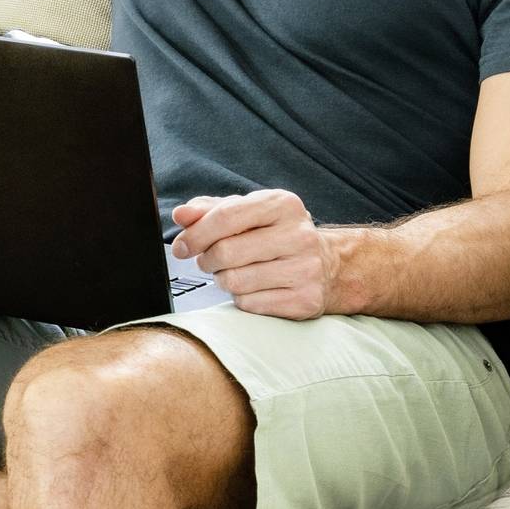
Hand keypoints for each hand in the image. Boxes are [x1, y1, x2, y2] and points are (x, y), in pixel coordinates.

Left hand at [171, 188, 341, 318]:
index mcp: (283, 205)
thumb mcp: (248, 213)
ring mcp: (305, 269)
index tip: (181, 247)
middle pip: (226, 252)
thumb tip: (181, 214)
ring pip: (234, 281)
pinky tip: (254, 287)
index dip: (195, 234)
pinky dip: (241, 298)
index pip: (226, 216)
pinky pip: (249, 304)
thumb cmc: (277, 236)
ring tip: (234, 272)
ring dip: (223, 280)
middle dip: (207, 260)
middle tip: (210, 261)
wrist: (328, 265)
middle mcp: (299, 234)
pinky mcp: (304, 299)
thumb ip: (210, 210)